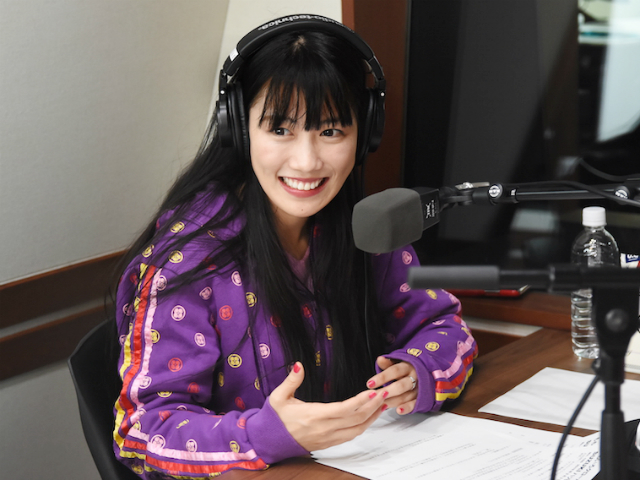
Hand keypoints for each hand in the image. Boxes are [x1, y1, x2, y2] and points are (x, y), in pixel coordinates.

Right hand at [269, 362, 386, 450]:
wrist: (269, 441)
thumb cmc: (275, 419)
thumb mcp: (279, 397)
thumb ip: (291, 381)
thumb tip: (299, 365)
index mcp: (314, 415)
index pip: (344, 409)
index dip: (360, 401)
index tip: (373, 392)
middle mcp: (325, 428)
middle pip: (356, 419)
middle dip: (374, 406)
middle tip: (385, 393)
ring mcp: (328, 437)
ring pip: (357, 429)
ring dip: (372, 417)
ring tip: (383, 404)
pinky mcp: (329, 442)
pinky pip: (351, 435)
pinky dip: (364, 425)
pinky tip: (370, 416)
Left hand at [366, 357, 416, 414]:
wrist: (426, 373)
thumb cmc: (406, 369)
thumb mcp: (398, 363)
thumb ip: (388, 363)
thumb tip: (380, 359)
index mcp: (407, 367)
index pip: (394, 371)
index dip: (382, 377)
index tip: (370, 384)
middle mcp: (414, 377)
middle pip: (400, 386)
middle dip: (386, 391)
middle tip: (374, 396)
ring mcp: (418, 389)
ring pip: (405, 396)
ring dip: (392, 401)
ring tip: (379, 404)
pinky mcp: (421, 398)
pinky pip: (415, 404)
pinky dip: (407, 408)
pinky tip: (398, 410)